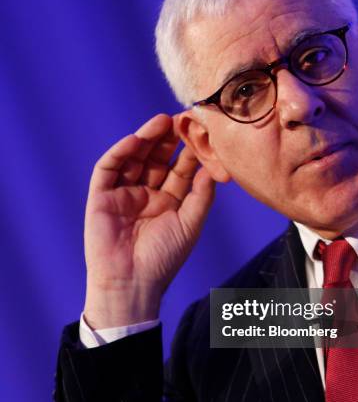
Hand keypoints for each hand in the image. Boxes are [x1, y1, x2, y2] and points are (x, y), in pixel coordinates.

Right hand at [83, 114, 214, 328]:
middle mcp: (146, 193)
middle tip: (182, 119)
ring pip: (134, 158)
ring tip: (162, 121)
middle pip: (157, 158)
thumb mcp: (190, 225)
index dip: (189, 150)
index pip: (179, 168)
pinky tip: (137, 140)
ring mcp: (123, 193)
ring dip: (146, 139)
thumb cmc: (164, 259)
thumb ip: (201, 195)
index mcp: (169, 201)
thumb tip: (212, 167)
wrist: (132, 283)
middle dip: (168, 138)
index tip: (201, 131)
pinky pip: (109, 169)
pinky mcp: (101, 196)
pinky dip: (121, 153)